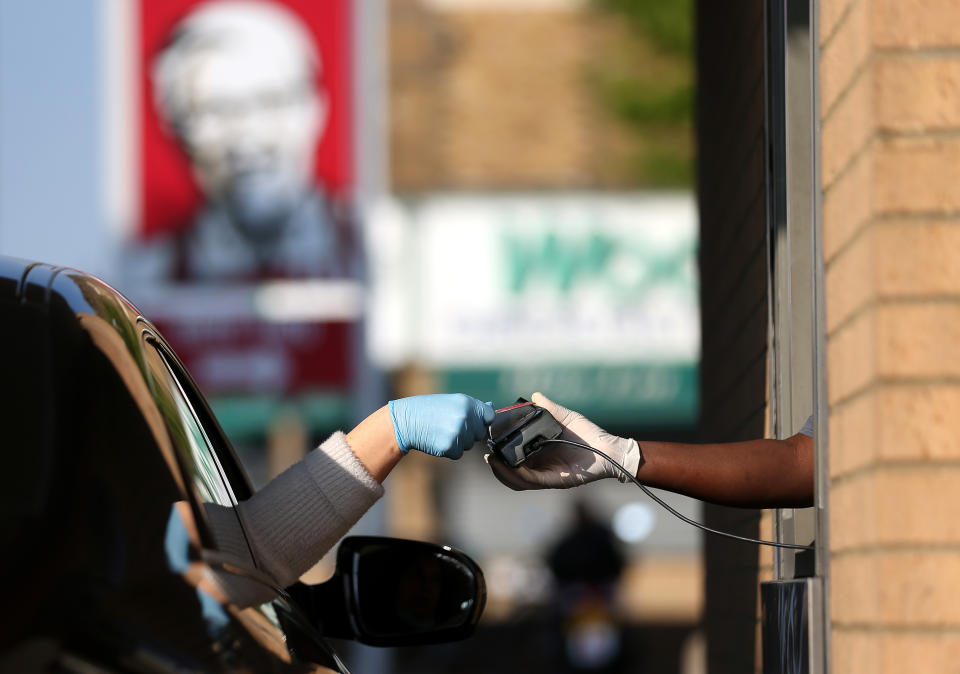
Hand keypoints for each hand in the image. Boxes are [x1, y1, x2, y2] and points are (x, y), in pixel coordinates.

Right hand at [388, 394, 494, 458]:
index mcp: (467, 403)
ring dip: (459, 441)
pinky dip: (449, 450)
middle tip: (450, 425)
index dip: (482, 420)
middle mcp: (465, 417)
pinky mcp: (450, 447)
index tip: (472, 420)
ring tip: (442, 430)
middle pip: (480, 433)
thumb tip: (492, 408)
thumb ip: (473, 407)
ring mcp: (458, 433)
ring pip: (469, 445)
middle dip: (469, 432)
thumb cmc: (430, 409)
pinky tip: (438, 439)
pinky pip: (458, 454)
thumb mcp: (452, 401)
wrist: (406, 421)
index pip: (489, 416)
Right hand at [486, 392, 640, 488]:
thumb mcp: (566, 418)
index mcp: (540, 454)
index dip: (500, 453)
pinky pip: (533, 481)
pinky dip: (519, 475)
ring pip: (518, 480)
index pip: (515, 458)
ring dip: (502, 473)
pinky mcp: (556, 480)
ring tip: (492, 460)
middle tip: (487, 454)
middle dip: (496, 466)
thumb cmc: (590, 434)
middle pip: (512, 473)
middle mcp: (541, 467)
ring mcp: (547, 475)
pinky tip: (509, 466)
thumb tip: (534, 395)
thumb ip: (550, 409)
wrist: (609, 449)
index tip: (489, 441)